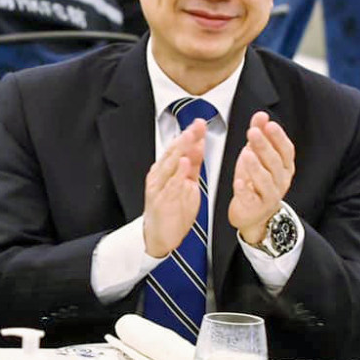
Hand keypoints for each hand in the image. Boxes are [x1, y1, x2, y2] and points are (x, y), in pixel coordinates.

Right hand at [142, 121, 205, 257]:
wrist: (159, 236)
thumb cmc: (173, 210)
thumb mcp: (186, 183)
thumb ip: (192, 164)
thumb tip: (198, 142)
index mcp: (166, 169)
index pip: (179, 148)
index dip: (190, 135)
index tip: (200, 123)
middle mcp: (159, 175)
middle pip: (173, 152)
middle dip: (186, 137)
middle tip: (196, 124)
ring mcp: (159, 188)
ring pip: (170, 165)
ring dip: (180, 149)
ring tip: (190, 136)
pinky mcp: (161, 201)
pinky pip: (170, 185)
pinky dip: (177, 174)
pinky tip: (184, 163)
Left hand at [229, 113, 297, 245]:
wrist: (254, 214)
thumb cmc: (256, 182)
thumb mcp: (256, 155)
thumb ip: (259, 135)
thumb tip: (261, 114)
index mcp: (284, 166)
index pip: (286, 150)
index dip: (278, 137)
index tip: (269, 125)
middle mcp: (281, 180)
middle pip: (275, 162)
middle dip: (264, 146)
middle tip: (253, 132)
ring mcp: (270, 195)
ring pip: (265, 180)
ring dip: (256, 166)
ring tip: (246, 154)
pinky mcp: (256, 207)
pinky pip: (251, 198)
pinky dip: (245, 190)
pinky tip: (238, 181)